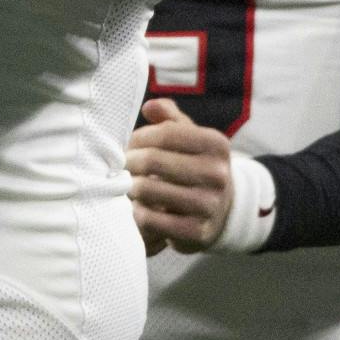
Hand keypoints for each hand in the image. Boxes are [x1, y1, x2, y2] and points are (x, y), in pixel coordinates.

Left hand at [128, 98, 234, 253]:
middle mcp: (218, 174)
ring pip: (148, 190)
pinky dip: (136, 213)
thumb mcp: (191, 138)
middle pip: (153, 160)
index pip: (165, 133)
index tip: (128, 145)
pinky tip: (135, 207)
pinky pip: (151, 220)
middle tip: (118, 166)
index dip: (138, 138)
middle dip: (128, 162)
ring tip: (124, 185)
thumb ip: (170, 117)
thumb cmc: (196, 166)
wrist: (221, 213)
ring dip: (128, 187)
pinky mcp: (197, 232)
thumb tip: (148, 107)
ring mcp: (209, 205)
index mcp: (217, 144)